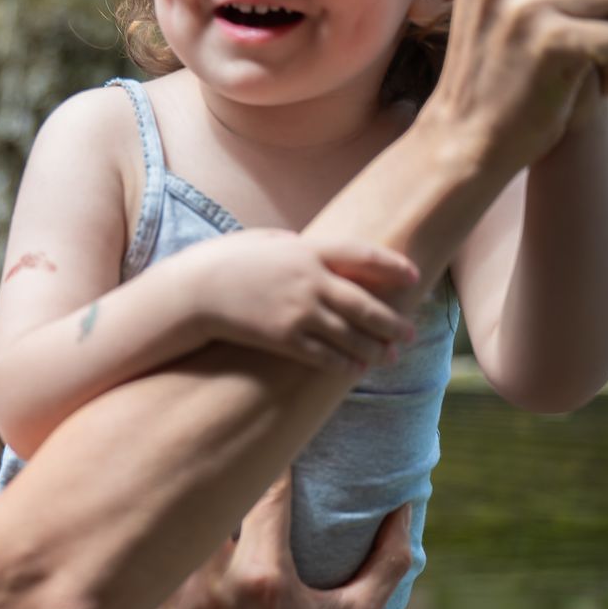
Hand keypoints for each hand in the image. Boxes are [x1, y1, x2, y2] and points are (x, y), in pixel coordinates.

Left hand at [135, 474, 413, 608]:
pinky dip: (132, 554)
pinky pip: (128, 576)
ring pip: (157, 532)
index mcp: (267, 576)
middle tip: (207, 448)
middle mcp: (217, 588)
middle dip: (205, 474)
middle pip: (197, 501)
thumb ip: (387, 560)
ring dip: (168, 509)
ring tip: (169, 479)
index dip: (266, 456)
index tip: (265, 432)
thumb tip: (406, 504)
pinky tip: (137, 533)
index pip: (262, 491)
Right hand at [179, 230, 418, 373]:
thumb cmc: (223, 261)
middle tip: (409, 333)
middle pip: (366, 305)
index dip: (393, 265)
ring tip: (389, 356)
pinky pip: (325, 355)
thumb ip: (288, 241)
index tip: (414, 276)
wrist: (194, 291)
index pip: (363, 255)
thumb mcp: (259, 239)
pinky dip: (345, 364)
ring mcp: (299, 311)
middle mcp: (310, 280)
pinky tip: (356, 369)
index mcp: (306, 250)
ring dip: (375, 349)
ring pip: (351, 336)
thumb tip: (304, 243)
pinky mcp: (285, 338)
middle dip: (392, 322)